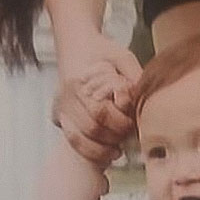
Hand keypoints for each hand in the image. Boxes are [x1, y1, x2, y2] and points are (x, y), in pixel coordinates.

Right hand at [53, 33, 141, 165]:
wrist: (76, 46)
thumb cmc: (102, 52)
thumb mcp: (122, 57)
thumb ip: (134, 77)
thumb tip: (141, 101)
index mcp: (80, 81)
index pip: (100, 112)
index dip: (120, 123)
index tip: (133, 123)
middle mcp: (66, 96)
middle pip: (91, 129)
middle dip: (114, 137)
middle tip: (128, 136)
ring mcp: (60, 108)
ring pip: (79, 140)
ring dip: (102, 150)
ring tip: (118, 150)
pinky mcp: (58, 117)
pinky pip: (73, 142)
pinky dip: (90, 151)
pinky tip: (106, 153)